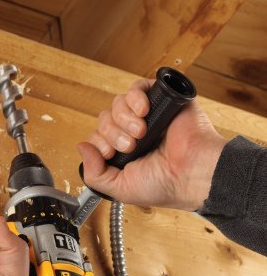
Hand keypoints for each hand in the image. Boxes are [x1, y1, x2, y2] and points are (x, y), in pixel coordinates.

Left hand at [77, 79, 226, 210]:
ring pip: (117, 103)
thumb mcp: (120, 188)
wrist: (193, 174)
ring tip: (141, 131)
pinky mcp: (161, 100)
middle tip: (130, 145)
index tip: (111, 153)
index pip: (97, 136)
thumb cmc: (164, 185)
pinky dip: (135, 96)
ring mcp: (147, 115)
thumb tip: (81, 147)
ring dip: (123, 117)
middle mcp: (133, 132)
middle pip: (104, 118)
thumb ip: (95, 173)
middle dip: (112, 132)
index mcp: (124, 152)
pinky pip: (138, 87)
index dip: (99, 142)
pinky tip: (142, 111)